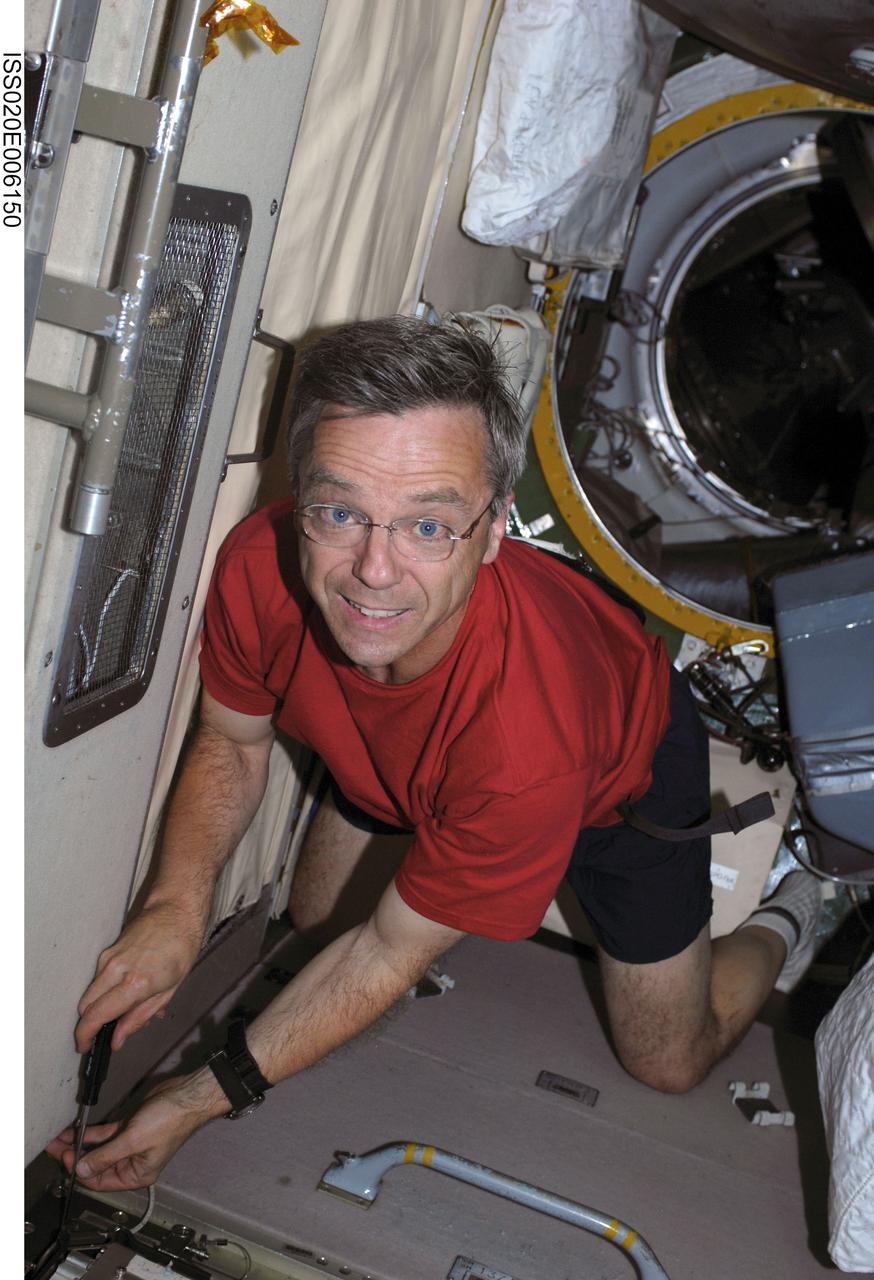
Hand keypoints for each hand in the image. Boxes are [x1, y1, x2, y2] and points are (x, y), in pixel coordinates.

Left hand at [45, 1073, 223, 1190]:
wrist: (187, 1096)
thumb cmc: (170, 1121)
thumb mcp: (134, 1141)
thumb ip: (105, 1157)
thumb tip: (81, 1170)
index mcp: (137, 1175)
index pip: (100, 1181)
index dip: (80, 1171)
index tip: (66, 1157)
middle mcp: (133, 1163)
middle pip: (97, 1165)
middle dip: (76, 1158)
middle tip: (57, 1148)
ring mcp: (130, 1145)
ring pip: (99, 1149)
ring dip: (80, 1144)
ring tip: (61, 1139)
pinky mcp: (130, 1127)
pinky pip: (106, 1135)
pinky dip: (92, 1133)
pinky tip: (77, 1130)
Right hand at [76, 902, 203, 1052]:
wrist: (176, 912)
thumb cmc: (181, 950)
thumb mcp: (169, 990)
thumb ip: (140, 1016)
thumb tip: (118, 1039)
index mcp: (136, 983)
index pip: (97, 1015)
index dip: (86, 1036)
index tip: (85, 1047)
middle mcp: (117, 970)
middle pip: (85, 1006)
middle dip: (89, 1024)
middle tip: (104, 1033)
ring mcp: (109, 958)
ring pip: (90, 992)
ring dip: (98, 1006)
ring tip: (125, 1008)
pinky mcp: (108, 951)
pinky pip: (99, 978)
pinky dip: (106, 990)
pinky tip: (127, 990)